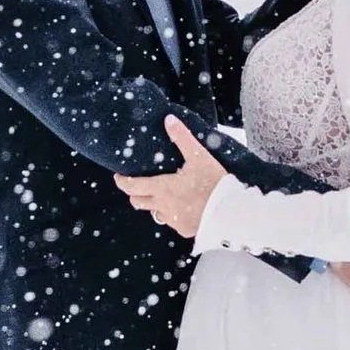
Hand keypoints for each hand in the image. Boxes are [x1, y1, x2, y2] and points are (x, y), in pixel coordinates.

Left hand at [116, 113, 226, 236]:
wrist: (231, 213)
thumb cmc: (213, 184)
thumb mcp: (199, 156)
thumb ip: (182, 138)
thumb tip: (169, 119)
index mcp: (162, 188)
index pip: (132, 187)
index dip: (122, 181)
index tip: (118, 176)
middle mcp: (163, 206)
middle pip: (138, 202)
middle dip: (135, 194)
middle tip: (138, 186)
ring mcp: (174, 221)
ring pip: (155, 213)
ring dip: (155, 205)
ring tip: (164, 195)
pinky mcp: (185, 230)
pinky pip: (173, 222)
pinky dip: (174, 214)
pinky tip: (184, 207)